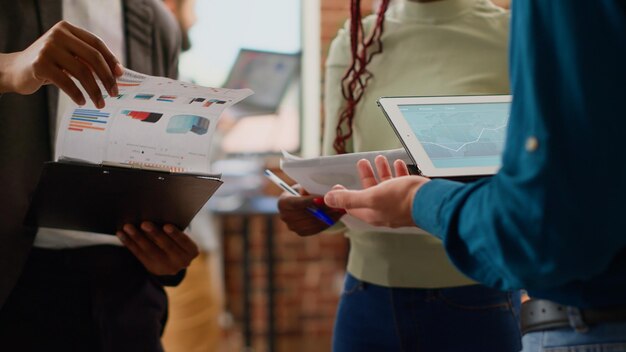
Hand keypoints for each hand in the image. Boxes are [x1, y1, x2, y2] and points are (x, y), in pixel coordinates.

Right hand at [0, 20, 122, 107]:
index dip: (111, 60)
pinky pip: (67, 82)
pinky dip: (77, 94)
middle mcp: (58, 35)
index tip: (120, 76)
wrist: (15, 70)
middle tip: (114, 93)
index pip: (97, 44)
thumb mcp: (68, 56)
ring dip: (94, 90)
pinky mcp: (40, 64)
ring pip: (82, 72)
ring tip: (100, 103)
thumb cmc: (49, 64)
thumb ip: (87, 59)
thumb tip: (116, 73)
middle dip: (107, 78)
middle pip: (93, 57)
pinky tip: (82, 101)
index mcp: (68, 29)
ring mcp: (48, 48)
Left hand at [116, 222, 198, 275]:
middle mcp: (182, 262)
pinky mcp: (152, 268)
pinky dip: (130, 243)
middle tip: (144, 223)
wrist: (174, 261)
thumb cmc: (178, 239)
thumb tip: (155, 215)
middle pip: (166, 246)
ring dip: (137, 238)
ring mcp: (167, 267)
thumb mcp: (182, 237)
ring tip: (128, 227)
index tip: (166, 225)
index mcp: (192, 251)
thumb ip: (174, 230)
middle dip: (154, 234)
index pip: (184, 242)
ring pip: (150, 251)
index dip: (175, 234)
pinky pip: (139, 255)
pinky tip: (122, 234)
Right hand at [278, 185, 345, 235]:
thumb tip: (317, 191)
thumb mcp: (303, 186)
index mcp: (282, 202)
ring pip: (314, 222)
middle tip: (338, 204)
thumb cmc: (302, 192)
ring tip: (341, 209)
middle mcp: (285, 216)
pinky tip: (337, 216)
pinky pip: (317, 228)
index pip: (297, 203)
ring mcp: (293, 227)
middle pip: (307, 214)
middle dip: (324, 209)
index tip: (326, 198)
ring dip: (329, 216)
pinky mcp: (302, 232)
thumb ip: (308, 188)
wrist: (298, 204)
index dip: (311, 201)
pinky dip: (328, 222)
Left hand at [324, 156, 430, 227]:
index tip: (338, 185)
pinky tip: (397, 163)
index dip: (343, 195)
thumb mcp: (371, 197)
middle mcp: (384, 210)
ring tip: (378, 159)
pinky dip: (397, 172)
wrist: (431, 201)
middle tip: (362, 163)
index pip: (352, 206)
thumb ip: (349, 198)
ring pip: (386, 186)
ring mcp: (398, 204)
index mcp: (372, 213)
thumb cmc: (401, 200)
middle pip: (369, 193)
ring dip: (381, 171)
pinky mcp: (410, 197)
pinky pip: (401, 183)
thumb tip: (328, 199)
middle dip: (365, 177)